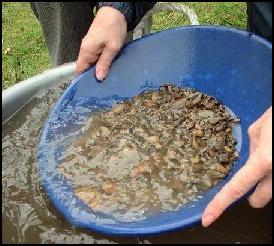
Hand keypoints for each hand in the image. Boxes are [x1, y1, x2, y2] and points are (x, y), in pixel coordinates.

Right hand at [76, 6, 126, 79]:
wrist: (115, 12)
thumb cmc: (114, 28)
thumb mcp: (112, 48)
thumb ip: (105, 63)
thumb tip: (98, 77)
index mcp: (86, 51)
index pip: (79, 70)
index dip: (84, 79)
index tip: (92, 87)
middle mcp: (85, 49)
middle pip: (85, 67)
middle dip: (93, 75)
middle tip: (103, 83)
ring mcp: (89, 46)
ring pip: (91, 63)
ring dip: (98, 69)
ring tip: (107, 76)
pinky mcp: (94, 44)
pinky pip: (95, 57)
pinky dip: (100, 62)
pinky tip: (108, 65)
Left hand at [202, 106, 271, 226]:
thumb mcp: (259, 129)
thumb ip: (253, 149)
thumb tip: (251, 160)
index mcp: (263, 161)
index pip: (236, 187)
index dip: (219, 204)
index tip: (207, 219)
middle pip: (258, 200)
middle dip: (253, 195)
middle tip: (252, 181)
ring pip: (271, 191)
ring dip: (267, 183)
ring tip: (269, 161)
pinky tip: (273, 158)